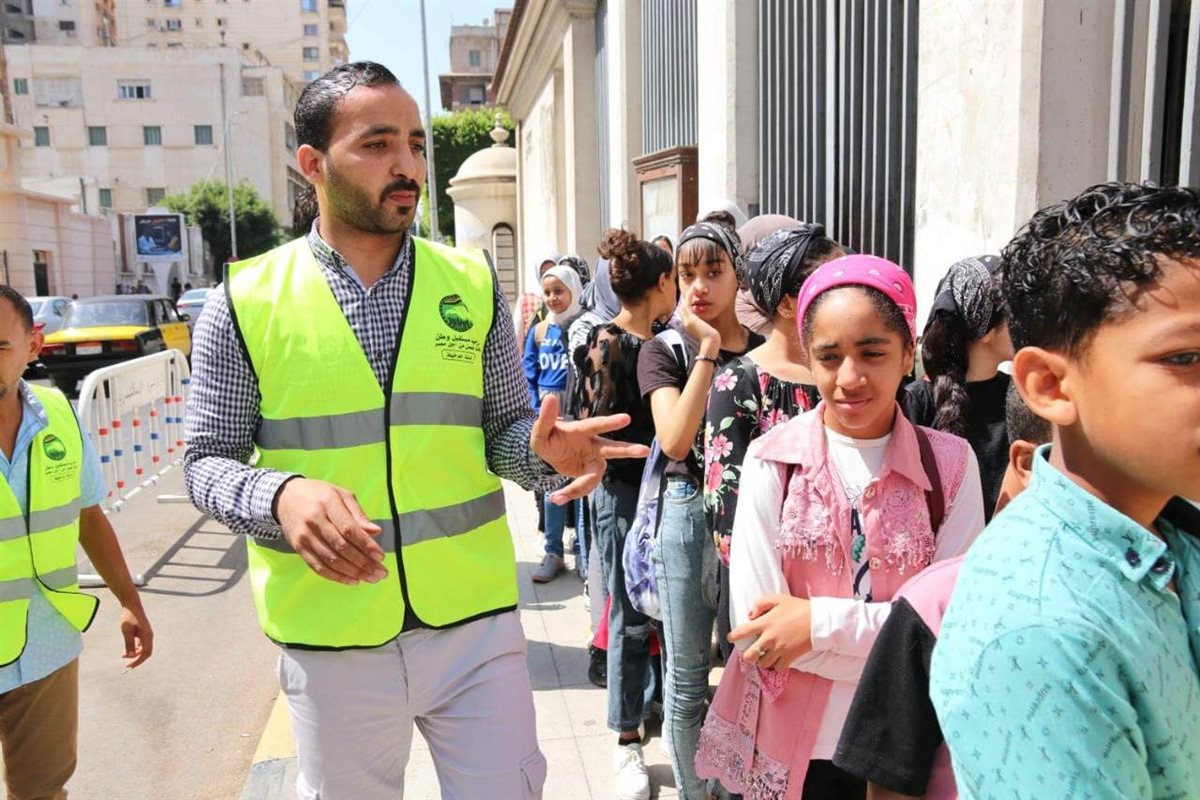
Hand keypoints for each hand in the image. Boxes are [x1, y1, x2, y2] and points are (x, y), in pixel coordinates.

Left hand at [119, 604, 152, 667]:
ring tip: (123, 655)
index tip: (129, 666)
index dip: (138, 661)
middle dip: (137, 659)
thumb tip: (131, 656)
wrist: (132, 604)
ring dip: (135, 653)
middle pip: (146, 652)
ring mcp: (147, 634)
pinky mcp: (143, 631)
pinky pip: (141, 643)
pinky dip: (135, 648)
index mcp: (147, 636)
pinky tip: (126, 648)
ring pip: (143, 648)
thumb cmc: (129, 617)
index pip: (145, 653)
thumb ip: (129, 644)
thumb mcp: (127, 631)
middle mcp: (149, 636)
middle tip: (127, 665)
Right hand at [274, 478, 386, 585]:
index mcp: (328, 504)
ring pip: (331, 560)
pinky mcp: (298, 548)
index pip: (349, 529)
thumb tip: (376, 531)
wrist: (285, 497)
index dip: (366, 545)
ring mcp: (304, 536)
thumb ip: (358, 514)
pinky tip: (352, 580)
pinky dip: (336, 576)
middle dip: (363, 563)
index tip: (381, 556)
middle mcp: (314, 521)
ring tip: (371, 578)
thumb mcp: (341, 495)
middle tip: (381, 573)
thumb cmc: (319, 495)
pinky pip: (318, 567)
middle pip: (341, 547)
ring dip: (353, 573)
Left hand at [531, 394, 650, 503]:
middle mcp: (592, 445)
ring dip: (580, 487)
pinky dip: (571, 492)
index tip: (627, 418)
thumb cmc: (548, 437)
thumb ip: (545, 417)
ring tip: (558, 497)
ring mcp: (593, 460)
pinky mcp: (590, 473)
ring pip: (595, 476)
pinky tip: (556, 497)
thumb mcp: (540, 430)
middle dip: (628, 450)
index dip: (610, 423)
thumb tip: (550, 396)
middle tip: (645, 450)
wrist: (550, 453)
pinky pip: (584, 486)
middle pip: (612, 448)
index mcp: (581, 431)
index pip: (596, 425)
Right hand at [678, 284, 720, 350]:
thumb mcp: (705, 329)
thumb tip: (707, 322)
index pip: (685, 313)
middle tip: (691, 290)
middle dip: (686, 299)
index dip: (687, 304)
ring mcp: (687, 320)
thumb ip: (704, 324)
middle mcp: (686, 322)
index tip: (691, 298)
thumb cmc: (710, 337)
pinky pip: (688, 304)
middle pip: (683, 307)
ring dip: (688, 296)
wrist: (710, 341)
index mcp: (689, 325)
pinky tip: (693, 290)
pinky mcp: (690, 318)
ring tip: (692, 288)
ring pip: (684, 305)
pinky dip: (690, 297)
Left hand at [728, 594, 811, 669]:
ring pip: (763, 664)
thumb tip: (750, 615)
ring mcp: (779, 649)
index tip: (732, 638)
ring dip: (762, 661)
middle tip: (751, 653)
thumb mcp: (778, 598)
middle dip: (747, 656)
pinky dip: (776, 666)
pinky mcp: (790, 657)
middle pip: (749, 656)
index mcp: (765, 623)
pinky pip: (777, 668)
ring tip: (765, 656)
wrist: (818, 621)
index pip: (742, 632)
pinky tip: (777, 660)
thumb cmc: (798, 608)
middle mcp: (769, 638)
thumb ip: (760, 603)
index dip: (733, 636)